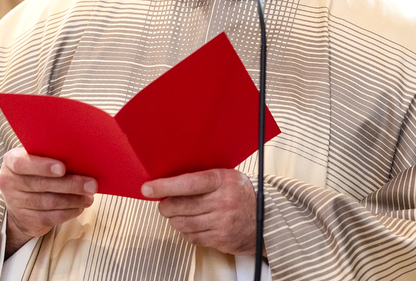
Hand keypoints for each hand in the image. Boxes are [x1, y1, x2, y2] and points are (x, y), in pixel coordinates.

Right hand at [0, 148, 96, 256]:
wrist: (20, 201)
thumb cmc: (35, 172)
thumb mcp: (36, 159)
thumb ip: (50, 156)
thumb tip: (81, 160)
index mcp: (11, 161)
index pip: (22, 163)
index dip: (43, 166)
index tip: (62, 168)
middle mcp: (9, 182)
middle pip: (41, 184)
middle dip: (70, 184)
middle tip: (91, 184)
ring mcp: (16, 203)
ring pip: (48, 202)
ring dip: (73, 200)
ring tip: (89, 196)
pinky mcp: (26, 220)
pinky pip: (50, 217)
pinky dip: (68, 212)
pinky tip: (80, 207)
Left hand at [142, 169, 259, 255]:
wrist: (267, 219)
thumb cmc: (243, 194)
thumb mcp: (227, 176)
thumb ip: (203, 177)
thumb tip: (171, 178)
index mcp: (222, 181)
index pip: (188, 183)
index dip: (164, 186)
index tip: (148, 188)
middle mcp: (222, 202)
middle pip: (180, 206)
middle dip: (165, 205)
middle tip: (163, 203)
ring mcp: (222, 223)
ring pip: (182, 223)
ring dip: (174, 219)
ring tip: (179, 213)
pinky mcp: (221, 240)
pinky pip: (191, 237)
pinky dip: (186, 231)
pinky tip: (192, 224)